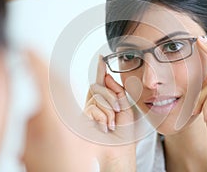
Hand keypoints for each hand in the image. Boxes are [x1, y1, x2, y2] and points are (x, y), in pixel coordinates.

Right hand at [84, 55, 135, 171]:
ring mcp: (86, 111)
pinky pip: (92, 108)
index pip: (101, 82)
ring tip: (111, 124)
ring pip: (96, 97)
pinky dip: (103, 118)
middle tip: (118, 111)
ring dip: (109, 111)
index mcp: (105, 100)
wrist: (119, 149)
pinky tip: (104, 128)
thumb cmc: (123, 131)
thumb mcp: (125, 107)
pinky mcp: (81, 118)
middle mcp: (93, 103)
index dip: (100, 68)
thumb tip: (106, 77)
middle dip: (111, 96)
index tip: (101, 57)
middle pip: (97, 86)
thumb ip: (117, 91)